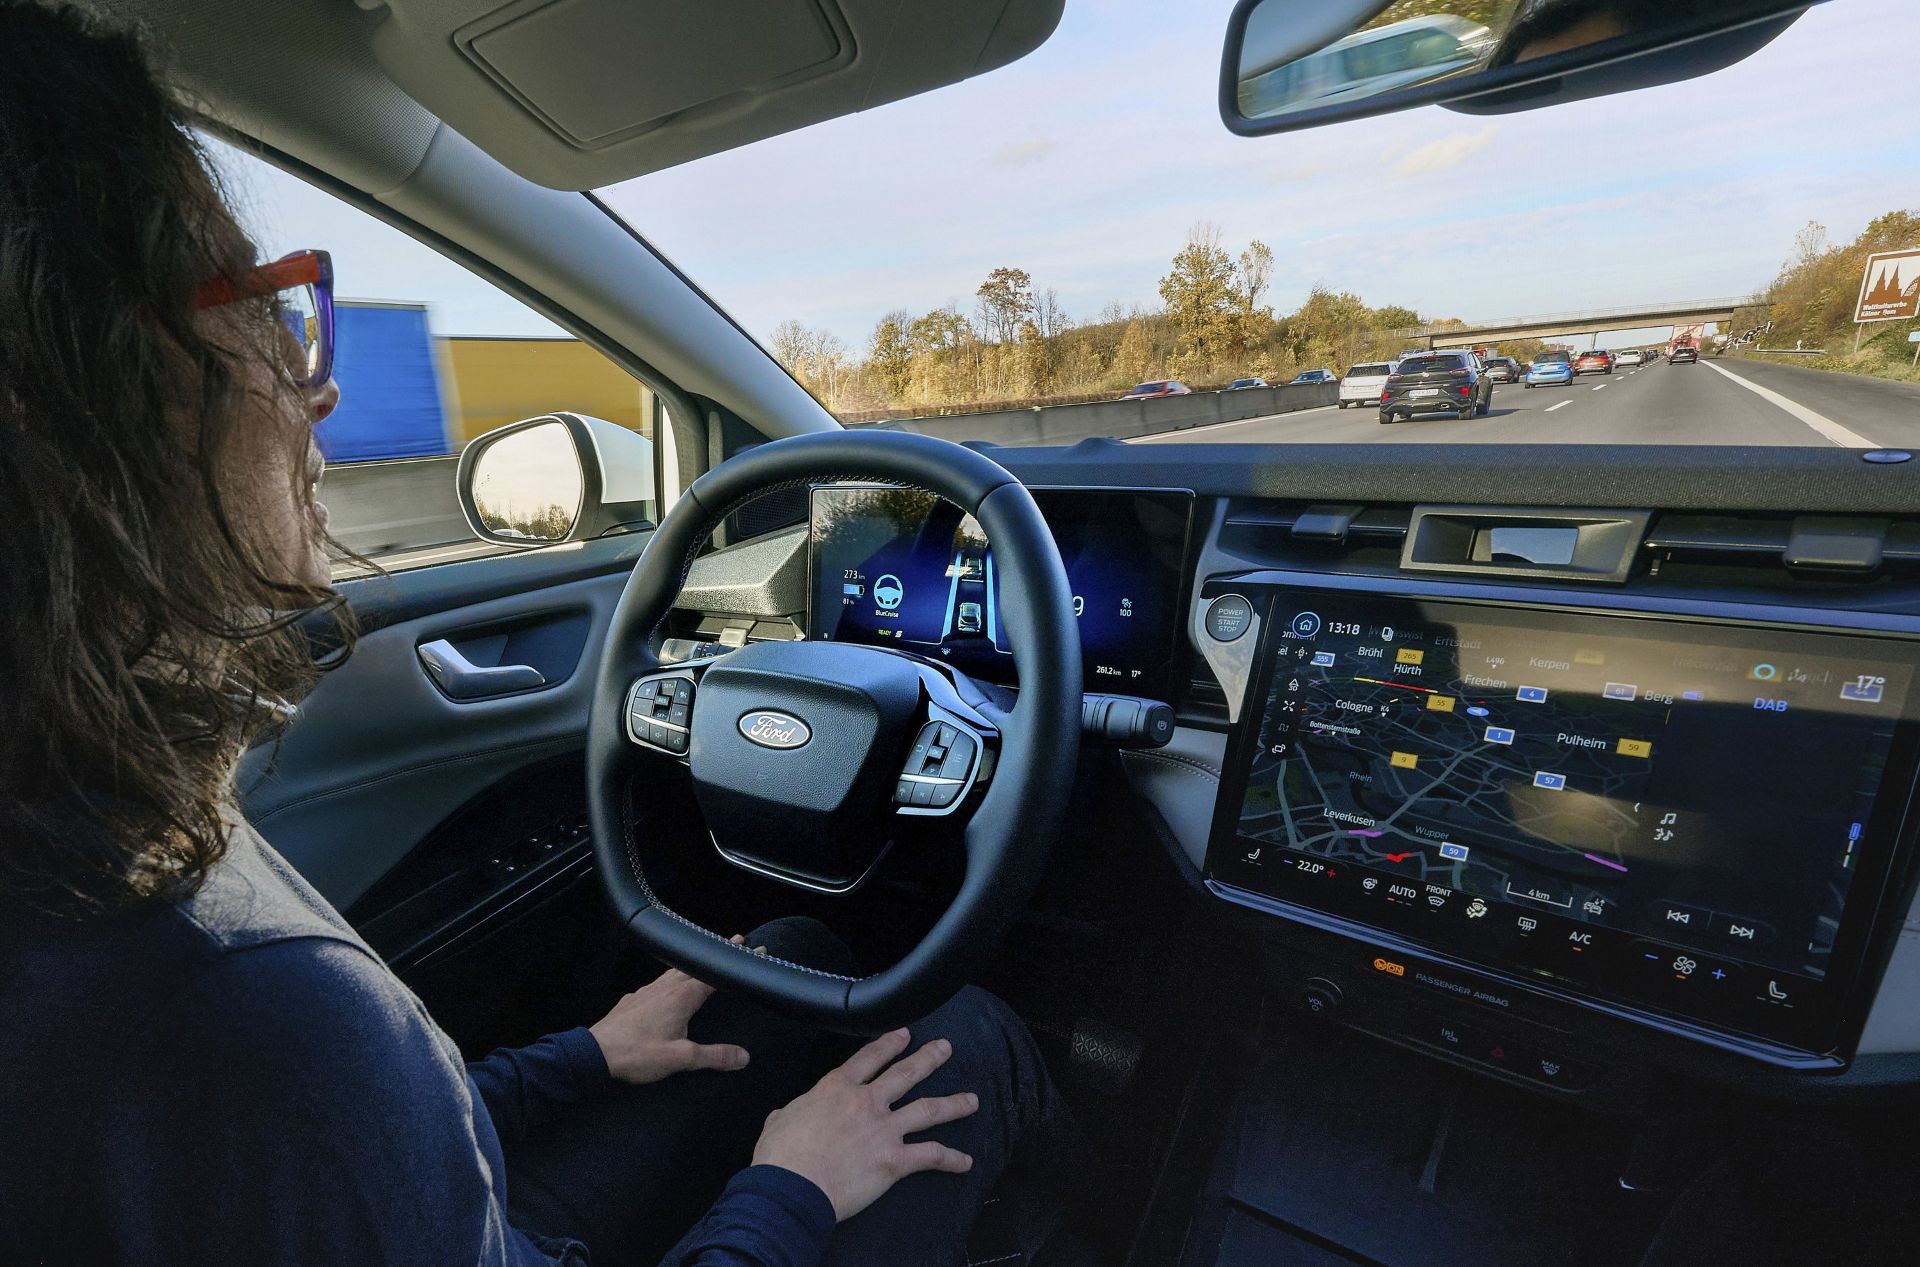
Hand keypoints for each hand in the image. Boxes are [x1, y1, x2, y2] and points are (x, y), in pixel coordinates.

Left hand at [588, 955, 749, 1084]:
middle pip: (695, 966)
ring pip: (674, 972)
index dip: (733, 962)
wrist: (594, 1053)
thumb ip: (714, 1056)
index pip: (714, 974)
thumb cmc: (637, 1053)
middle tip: (734, 944)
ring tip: (703, 964)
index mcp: (681, 997)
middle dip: (714, 957)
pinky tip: (666, 989)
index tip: (753, 948)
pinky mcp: (632, 1000)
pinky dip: (670, 979)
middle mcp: (664, 988)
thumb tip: (743, 1056)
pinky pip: (657, 983)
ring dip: (692, 965)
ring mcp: (646, 992)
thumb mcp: (681, 1058)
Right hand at [752, 1028, 978, 1221]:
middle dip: (929, 1059)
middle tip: (945, 1048)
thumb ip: (788, 1114)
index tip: (904, 1034)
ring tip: (972, 1100)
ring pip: (928, 1110)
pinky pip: (931, 1156)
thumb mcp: (778, 1123)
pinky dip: (952, 1159)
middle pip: (905, 1074)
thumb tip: (783, 1116)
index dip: (889, 1044)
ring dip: (953, 1104)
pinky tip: (966, 1161)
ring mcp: (884, 1129)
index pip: (869, 1058)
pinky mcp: (895, 1160)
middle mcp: (866, 1102)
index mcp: (837, 1089)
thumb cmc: (781, 1157)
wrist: (793, 1186)